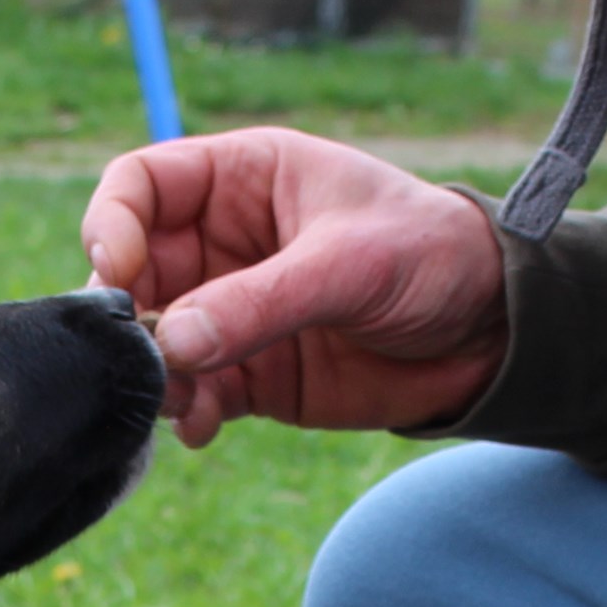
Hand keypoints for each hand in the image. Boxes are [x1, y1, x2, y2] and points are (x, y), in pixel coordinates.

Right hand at [82, 129, 506, 446]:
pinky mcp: (250, 374)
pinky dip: (186, 412)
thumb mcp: (349, 263)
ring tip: (182, 399)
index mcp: (241, 179)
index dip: (114, 222)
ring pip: (155, 340)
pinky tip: (204, 427)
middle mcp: (223, 243)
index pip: (141, 185)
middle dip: (127, 314)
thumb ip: (260, 301)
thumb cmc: (431, 255)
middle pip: (133, 271)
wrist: (492, 331)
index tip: (118, 271)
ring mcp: (231, 312)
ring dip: (154, 373)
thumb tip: (172, 341)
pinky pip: (193, 393)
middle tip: (142, 352)